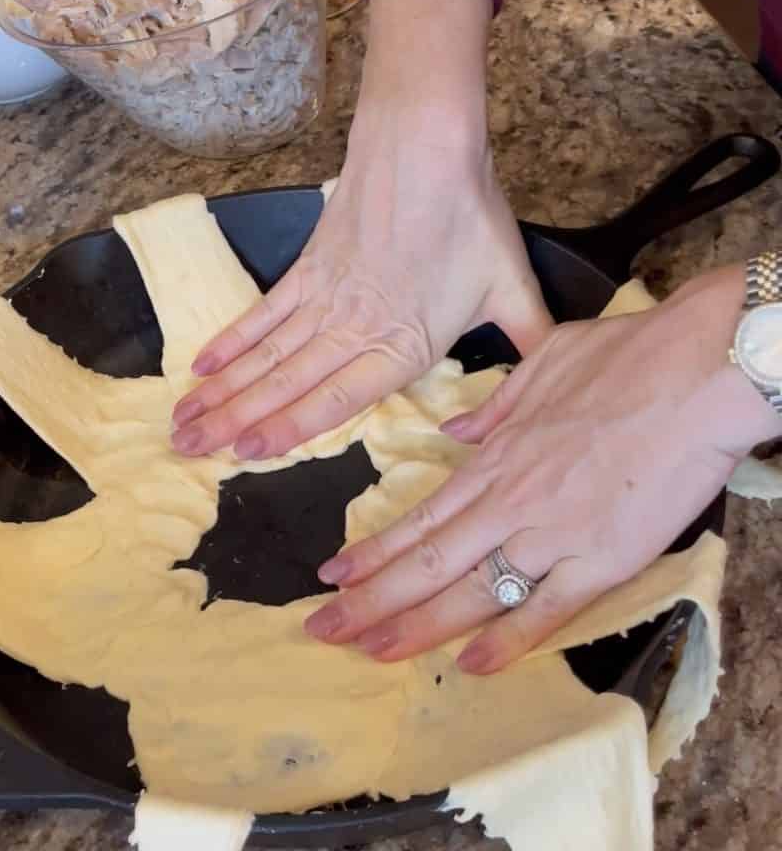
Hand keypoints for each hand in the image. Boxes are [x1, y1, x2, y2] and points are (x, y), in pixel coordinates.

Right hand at [171, 0, 551, 459]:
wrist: (425, 143)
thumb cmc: (469, 216)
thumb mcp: (510, 286)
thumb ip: (526, 343)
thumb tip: (549, 384)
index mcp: (401, 345)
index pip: (334, 400)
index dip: (287, 430)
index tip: (245, 456)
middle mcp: (353, 330)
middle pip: (284, 384)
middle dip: (233, 421)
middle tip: (185, 448)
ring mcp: (323, 299)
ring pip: (264, 355)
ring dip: (222, 389)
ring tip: (183, 418)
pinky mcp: (308, 268)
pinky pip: (263, 313)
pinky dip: (232, 340)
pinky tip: (204, 364)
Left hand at [304, 265, 780, 671]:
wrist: (699, 367)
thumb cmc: (627, 357)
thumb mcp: (543, 363)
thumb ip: (493, 406)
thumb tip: (454, 429)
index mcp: (496, 459)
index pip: (419, 517)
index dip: (373, 552)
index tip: (333, 575)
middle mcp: (510, 501)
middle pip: (426, 562)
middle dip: (369, 601)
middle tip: (323, 630)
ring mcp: (554, 533)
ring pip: (469, 590)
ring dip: (414, 625)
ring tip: (369, 651)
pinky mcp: (605, 557)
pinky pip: (547, 609)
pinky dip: (508, 641)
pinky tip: (471, 665)